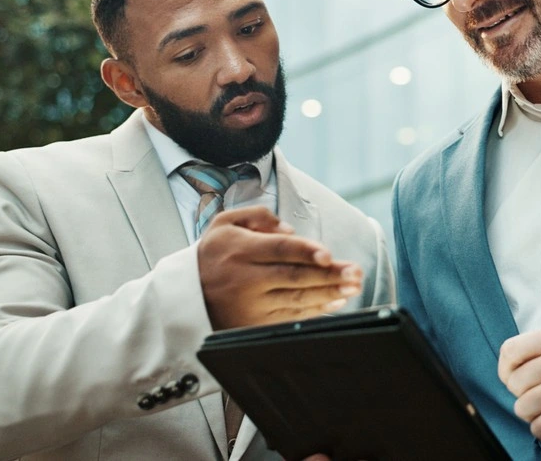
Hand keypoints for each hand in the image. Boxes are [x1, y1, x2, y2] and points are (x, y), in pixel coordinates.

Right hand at [198, 205, 362, 329]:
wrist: (185, 297)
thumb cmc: (211, 256)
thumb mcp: (224, 224)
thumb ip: (257, 217)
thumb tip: (290, 229)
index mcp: (240, 251)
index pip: (280, 250)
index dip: (307, 252)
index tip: (329, 255)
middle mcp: (246, 280)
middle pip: (295, 277)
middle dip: (330, 275)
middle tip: (355, 273)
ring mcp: (252, 306)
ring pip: (297, 299)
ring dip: (330, 293)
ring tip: (354, 286)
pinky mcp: (255, 325)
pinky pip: (292, 317)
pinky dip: (316, 310)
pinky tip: (336, 301)